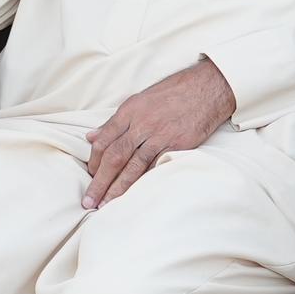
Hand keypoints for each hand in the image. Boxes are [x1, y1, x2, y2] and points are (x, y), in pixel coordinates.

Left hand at [82, 57, 235, 209]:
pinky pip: (156, 167)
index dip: (93, 161)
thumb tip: (91, 137)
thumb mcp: (139, 100)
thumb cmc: (172, 93)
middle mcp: (141, 124)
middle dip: (99, 181)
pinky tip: (134, 195)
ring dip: (117, 188)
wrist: (206, 89)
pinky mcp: (176, 145)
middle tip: (89, 200)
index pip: (104, 140)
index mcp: (129, 112)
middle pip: (114, 157)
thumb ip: (115, 122)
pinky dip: (143, 182)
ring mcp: (159, 136)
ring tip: (106, 204)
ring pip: (133, 166)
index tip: (90, 176)